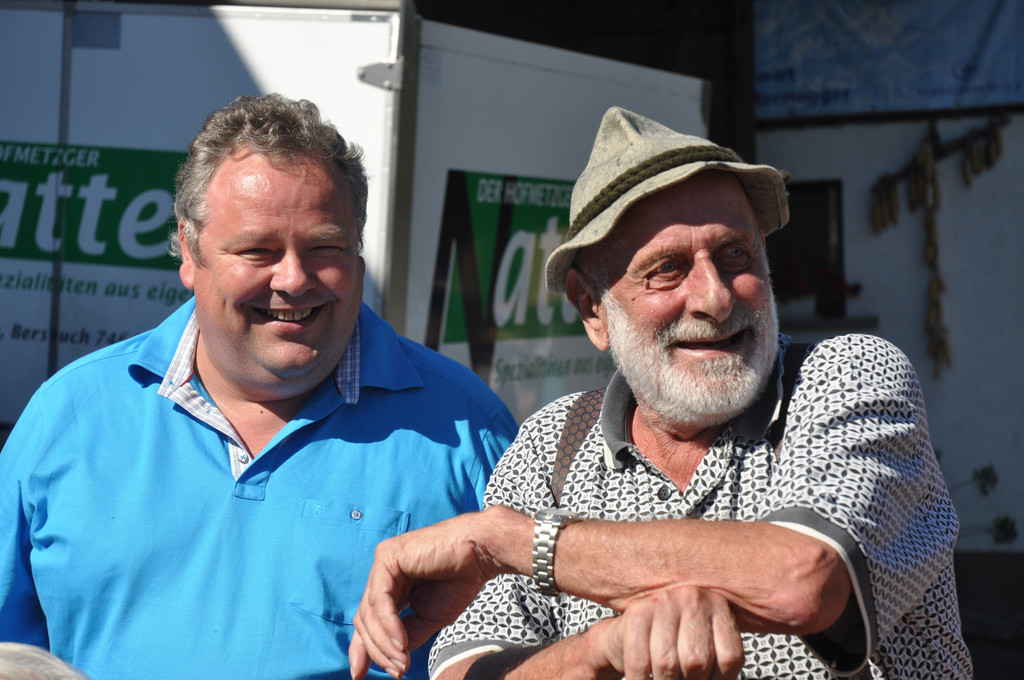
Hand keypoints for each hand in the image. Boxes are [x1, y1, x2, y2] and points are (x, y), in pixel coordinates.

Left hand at [350, 509, 522, 678]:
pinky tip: (401, 643)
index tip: (360, 675)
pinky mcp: (388, 558)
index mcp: (391, 585)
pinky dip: (389, 625)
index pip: (368, 619)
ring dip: (384, 644)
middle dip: (376, 651)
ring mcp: (383, 563)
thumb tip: (391, 659)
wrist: (481, 554)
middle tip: (396, 672)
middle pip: (365, 619)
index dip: (363, 648)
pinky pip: (380, 600)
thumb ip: (407, 635)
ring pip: (369, 612)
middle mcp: (383, 574)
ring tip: (402, 664)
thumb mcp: (430, 618)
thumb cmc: (460, 580)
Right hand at [587, 585, 743, 679]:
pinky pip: (639, 663)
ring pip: (667, 664)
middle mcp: (692, 599)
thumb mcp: (705, 644)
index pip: (730, 657)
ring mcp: (663, 603)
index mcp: (718, 607)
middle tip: (682, 679)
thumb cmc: (674, 640)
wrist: (631, 625)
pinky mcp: (636, 613)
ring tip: (664, 678)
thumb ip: (715, 661)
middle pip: (697, 662)